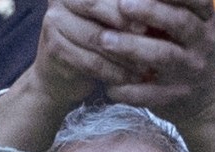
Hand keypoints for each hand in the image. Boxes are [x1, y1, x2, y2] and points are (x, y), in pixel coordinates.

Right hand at [0, 0, 142, 150]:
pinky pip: (92, 61)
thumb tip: (161, 5)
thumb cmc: (94, 45)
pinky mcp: (55, 50)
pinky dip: (117, 71)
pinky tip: (135, 77)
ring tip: (149, 61)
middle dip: (125, 19)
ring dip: (127, 51)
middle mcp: (59, 0)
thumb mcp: (110, 22)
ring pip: (97, 36)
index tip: (151, 10)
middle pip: (95, 4)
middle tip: (149, 32)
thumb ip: (126, 12)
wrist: (58, 79)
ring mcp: (53, 23)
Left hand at [96, 0, 214, 151]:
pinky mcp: (178, 96)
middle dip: (151, 11)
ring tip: (104, 40)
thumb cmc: (183, 46)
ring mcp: (191, 70)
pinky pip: (154, 94)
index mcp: (203, 16)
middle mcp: (202, 41)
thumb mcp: (184, 17)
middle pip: (180, 22)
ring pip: (165, 57)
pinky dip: (130, 91)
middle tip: (120, 5)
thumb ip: (164, 2)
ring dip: (133, 48)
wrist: (204, 98)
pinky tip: (109, 86)